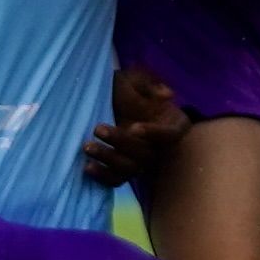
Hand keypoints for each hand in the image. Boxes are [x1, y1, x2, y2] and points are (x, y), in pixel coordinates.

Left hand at [81, 63, 193, 188]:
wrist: (112, 101)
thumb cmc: (129, 89)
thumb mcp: (137, 79)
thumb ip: (149, 84)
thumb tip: (166, 95)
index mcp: (172, 125)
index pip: (169, 136)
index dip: (153, 134)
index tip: (134, 127)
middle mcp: (159, 148)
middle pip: (146, 154)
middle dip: (121, 142)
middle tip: (98, 128)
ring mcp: (142, 161)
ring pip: (130, 169)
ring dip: (109, 159)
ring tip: (88, 146)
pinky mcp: (124, 170)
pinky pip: (117, 180)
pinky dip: (103, 177)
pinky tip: (87, 167)